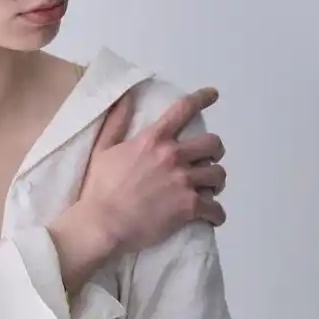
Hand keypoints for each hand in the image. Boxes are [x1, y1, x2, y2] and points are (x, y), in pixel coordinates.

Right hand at [75, 86, 226, 253]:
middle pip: (213, 144)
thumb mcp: (102, 150)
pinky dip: (216, 214)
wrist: (103, 224)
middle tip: (206, 162)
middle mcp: (173, 156)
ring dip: (215, 183)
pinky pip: (216, 208)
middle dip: (214, 152)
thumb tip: (125, 96)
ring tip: (208, 190)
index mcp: (154, 140)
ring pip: (219, 175)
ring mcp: (184, 181)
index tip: (213, 94)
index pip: (184, 109)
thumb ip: (116, 122)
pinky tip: (212, 217)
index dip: (202, 98)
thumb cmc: (99, 189)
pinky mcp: (189, 207)